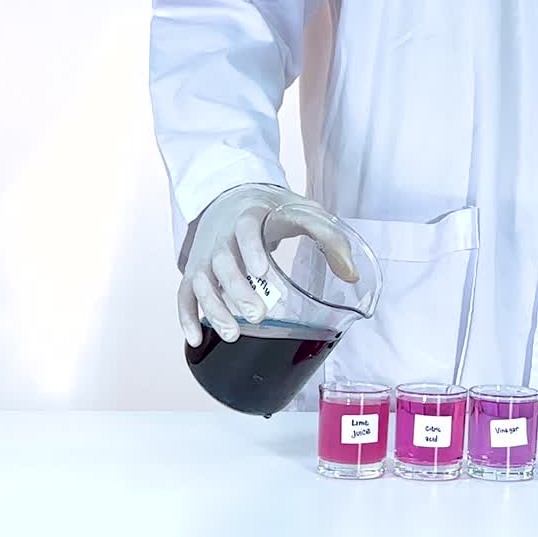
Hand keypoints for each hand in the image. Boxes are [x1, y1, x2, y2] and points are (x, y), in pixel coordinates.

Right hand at [178, 184, 357, 346]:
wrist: (233, 196)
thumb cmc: (274, 211)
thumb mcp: (305, 213)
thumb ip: (330, 238)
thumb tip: (352, 274)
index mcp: (249, 217)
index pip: (246, 230)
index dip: (251, 249)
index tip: (262, 271)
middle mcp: (223, 237)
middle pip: (222, 262)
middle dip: (236, 289)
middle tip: (257, 314)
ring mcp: (206, 256)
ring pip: (201, 281)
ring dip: (213, 308)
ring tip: (233, 334)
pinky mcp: (197, 271)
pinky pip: (185, 294)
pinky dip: (186, 317)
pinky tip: (197, 340)